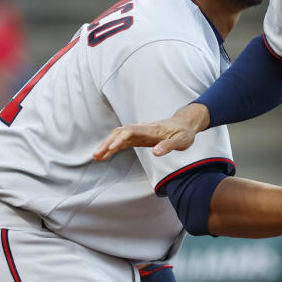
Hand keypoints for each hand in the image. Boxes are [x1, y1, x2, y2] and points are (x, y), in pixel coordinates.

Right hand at [93, 104, 209, 160]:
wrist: (185, 124)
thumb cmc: (184, 132)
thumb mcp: (181, 140)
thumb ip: (169, 146)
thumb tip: (156, 153)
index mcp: (151, 129)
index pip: (131, 131)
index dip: (120, 139)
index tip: (112, 148)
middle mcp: (142, 129)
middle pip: (120, 133)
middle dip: (108, 142)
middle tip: (97, 155)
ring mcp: (139, 133)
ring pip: (119, 136)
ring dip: (107, 145)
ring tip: (97, 157)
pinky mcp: (139, 138)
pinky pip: (123, 142)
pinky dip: (113, 148)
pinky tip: (105, 155)